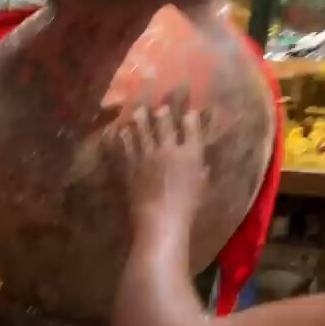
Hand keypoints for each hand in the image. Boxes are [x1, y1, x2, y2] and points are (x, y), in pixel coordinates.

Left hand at [122, 106, 208, 238]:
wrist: (161, 220)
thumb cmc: (188, 207)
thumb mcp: (202, 188)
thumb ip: (202, 172)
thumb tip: (202, 165)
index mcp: (191, 154)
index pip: (192, 128)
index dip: (190, 117)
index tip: (189, 111)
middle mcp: (169, 150)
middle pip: (165, 124)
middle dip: (162, 112)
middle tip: (160, 105)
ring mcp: (148, 156)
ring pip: (143, 131)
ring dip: (140, 119)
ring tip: (137, 110)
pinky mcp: (132, 166)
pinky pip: (127, 147)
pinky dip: (125, 138)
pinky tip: (122, 131)